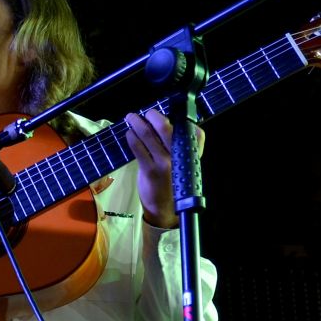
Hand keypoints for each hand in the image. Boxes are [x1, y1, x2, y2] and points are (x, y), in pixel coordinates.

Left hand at [123, 109, 203, 227]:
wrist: (164, 207)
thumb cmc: (172, 182)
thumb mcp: (183, 163)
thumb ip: (179, 145)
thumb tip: (162, 122)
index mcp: (191, 153)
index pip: (190, 129)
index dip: (177, 117)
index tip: (165, 114)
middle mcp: (179, 156)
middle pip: (165, 127)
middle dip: (153, 115)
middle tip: (146, 113)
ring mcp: (164, 163)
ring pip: (148, 135)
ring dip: (136, 123)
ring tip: (131, 118)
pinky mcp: (150, 170)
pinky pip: (138, 148)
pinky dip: (131, 137)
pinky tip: (129, 134)